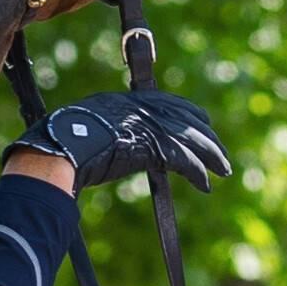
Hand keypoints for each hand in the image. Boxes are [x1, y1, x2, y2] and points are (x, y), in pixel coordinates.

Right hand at [35, 86, 229, 191]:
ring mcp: (152, 125)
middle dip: (208, 139)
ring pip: (193, 140)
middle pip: (189, 121)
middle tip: (221, 155)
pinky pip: (186, 161)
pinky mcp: (156, 147)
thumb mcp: (89, 123)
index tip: (204, 124)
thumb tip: (105, 141)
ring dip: (212, 157)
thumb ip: (110, 126)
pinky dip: (198, 174)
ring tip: (224, 171)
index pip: (173, 103)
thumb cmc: (65, 138)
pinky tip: (206, 185)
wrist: (62, 145)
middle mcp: (146, 108)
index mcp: (131, 100)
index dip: (193, 116)